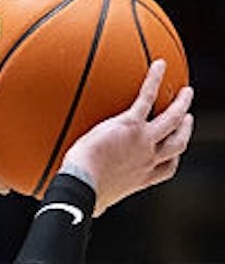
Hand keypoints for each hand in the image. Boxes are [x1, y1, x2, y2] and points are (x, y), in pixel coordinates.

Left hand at [62, 60, 193, 215]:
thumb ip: (91, 193)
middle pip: (177, 144)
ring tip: (185, 91)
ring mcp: (142, 141)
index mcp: (140, 178)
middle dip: (185, 131)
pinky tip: (158, 64)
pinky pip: (147, 97)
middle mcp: (147, 160)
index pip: (166, 169)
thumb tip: (75, 196)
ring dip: (181, 104)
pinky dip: (154, 80)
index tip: (173, 152)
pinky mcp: (130, 125)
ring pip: (173, 119)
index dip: (173, 159)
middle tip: (186, 118)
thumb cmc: (80, 196)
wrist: (80, 186)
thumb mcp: (92, 198)